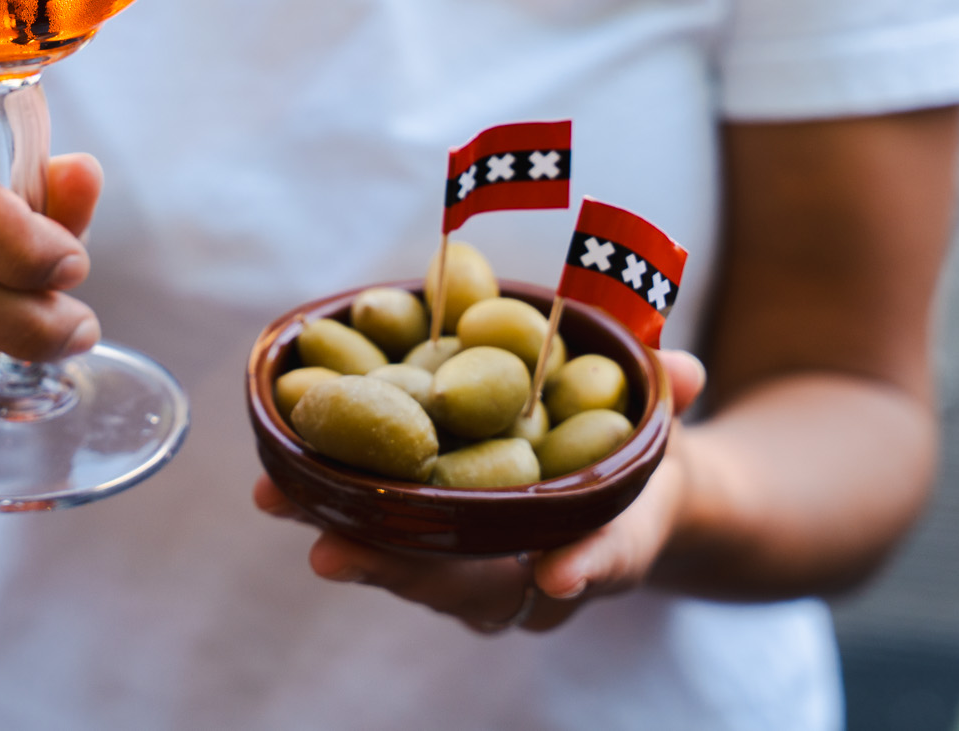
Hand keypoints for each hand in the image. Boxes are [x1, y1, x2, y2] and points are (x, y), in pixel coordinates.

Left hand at [254, 350, 707, 634]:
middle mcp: (537, 582)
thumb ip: (667, 394)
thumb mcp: (660, 422)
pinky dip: (331, 517)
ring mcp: (483, 579)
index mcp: (608, 548)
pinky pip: (384, 548)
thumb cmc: (640, 455)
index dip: (581, 567)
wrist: (627, 500)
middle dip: (399, 567)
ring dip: (344, 541)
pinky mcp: (436, 558)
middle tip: (334, 551)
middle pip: (470, 588)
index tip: (556, 573)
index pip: (597, 565)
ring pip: (413, 575)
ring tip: (280, 504)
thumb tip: (681, 370)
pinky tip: (277, 487)